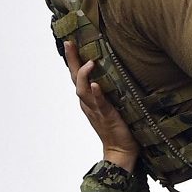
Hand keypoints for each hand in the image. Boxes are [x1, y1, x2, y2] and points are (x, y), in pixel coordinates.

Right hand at [64, 41, 138, 169]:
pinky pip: (99, 104)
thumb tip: (117, 69)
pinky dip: (97, 94)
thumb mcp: (112, 102)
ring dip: (84, 75)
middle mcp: (88, 102)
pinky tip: (96, 85)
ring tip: (89, 62)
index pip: (77, 75)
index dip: (73, 59)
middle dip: (72, 60)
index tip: (70, 41)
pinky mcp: (106, 117)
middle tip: (69, 43)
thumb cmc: (119, 125)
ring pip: (83, 91)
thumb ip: (110, 88)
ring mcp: (96, 110)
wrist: (121, 149)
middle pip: (75, 79)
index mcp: (89, 98)